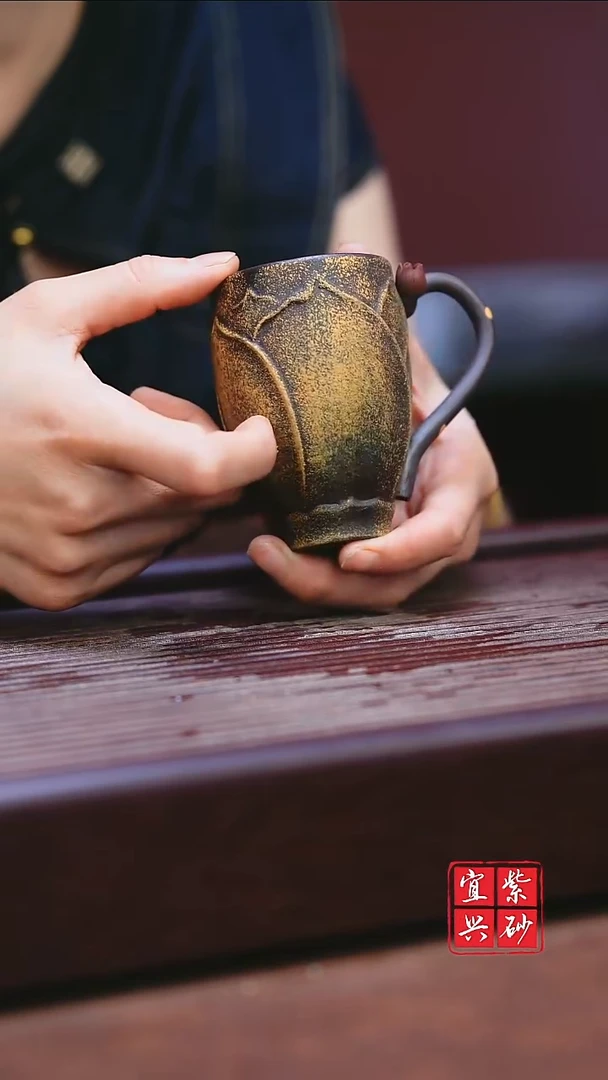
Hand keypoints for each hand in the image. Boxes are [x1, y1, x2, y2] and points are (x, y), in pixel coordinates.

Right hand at [0, 253, 276, 608]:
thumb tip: (225, 264)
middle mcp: (74, 506)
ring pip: (176, 531)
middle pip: (200, 497)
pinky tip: (96, 487)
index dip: (253, 451)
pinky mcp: (57, 587)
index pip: (208, 469)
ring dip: (170, 489)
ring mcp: (63, 556)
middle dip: (201, 451)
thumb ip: (142, 286)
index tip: (256, 426)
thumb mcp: (47, 313)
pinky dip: (139, 525)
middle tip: (151, 411)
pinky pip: (141, 560)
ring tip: (116, 446)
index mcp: (77, 430)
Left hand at [248, 246, 497, 610]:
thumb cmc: (405, 372)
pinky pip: (346, 579)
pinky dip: (307, 573)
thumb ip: (386, 309)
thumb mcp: (403, 345)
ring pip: (370, 591)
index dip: (404, 550)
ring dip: (313, 583)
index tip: (352, 555)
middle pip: (401, 578)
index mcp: (462, 473)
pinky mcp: (374, 549)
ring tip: (259, 551)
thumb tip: (348, 252)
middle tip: (273, 555)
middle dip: (337, 583)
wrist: (397, 397)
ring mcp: (408, 543)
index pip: (445, 530)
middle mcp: (441, 518)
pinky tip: (264, 547)